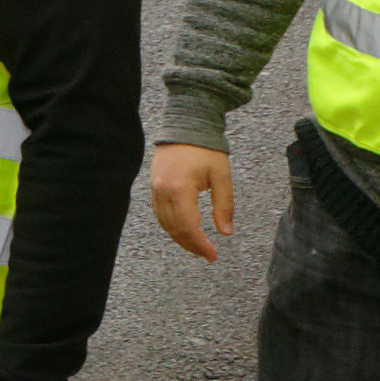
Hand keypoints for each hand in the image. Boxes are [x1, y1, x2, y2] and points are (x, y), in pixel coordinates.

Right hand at [149, 143, 234, 261]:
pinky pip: (160, 214)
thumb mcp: (221, 176)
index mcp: (180, 189)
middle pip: (175, 229)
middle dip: (191, 245)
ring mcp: (155, 189)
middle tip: (207, 255)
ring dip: (180, 238)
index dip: (200, 245)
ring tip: (197, 246)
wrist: (186, 125)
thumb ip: (224, 205)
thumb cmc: (206, 149)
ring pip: (165, 224)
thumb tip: (226, 232)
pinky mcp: (153, 187)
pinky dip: (171, 226)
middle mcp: (163, 191)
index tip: (213, 255)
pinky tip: (183, 231)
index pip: (189, 227)